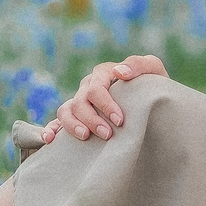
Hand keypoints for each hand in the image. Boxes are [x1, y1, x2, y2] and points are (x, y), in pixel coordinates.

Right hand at [38, 53, 164, 144]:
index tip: (120, 121)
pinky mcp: (76, 118)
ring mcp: (80, 102)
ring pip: (65, 111)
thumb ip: (139, 65)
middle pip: (80, 102)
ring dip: (72, 125)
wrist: (155, 104)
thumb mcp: (154, 70)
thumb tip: (119, 72)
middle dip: (92, 119)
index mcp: (104, 74)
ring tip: (86, 137)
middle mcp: (88, 87)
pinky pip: (56, 122)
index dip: (105, 105)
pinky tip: (49, 140)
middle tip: (108, 135)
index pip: (96, 89)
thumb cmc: (154, 86)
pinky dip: (50, 130)